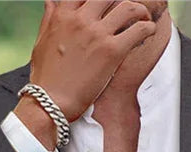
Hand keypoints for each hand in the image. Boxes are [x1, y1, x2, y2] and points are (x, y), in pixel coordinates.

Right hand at [26, 0, 156, 122]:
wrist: (50, 103)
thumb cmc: (45, 78)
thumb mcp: (41, 42)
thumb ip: (49, 19)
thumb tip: (51, 2)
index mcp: (63, 15)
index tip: (107, 4)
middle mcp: (81, 20)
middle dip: (120, 1)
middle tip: (128, 11)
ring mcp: (97, 35)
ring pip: (128, 7)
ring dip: (140, 11)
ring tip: (144, 18)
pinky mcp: (112, 52)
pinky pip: (138, 30)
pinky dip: (148, 28)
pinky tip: (149, 31)